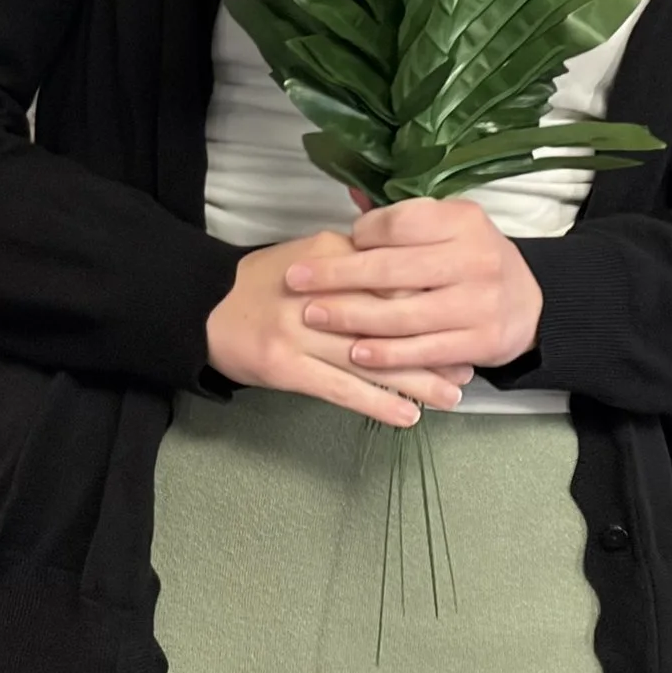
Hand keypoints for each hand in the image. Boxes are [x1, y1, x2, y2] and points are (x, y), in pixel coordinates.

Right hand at [205, 232, 466, 426]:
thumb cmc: (267, 284)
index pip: (392, 281)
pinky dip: (377, 403)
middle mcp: (317, 292)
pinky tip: (407, 416)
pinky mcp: (284, 366)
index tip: (463, 326)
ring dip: (415, 381)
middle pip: (388, 321)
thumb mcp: (312, 258)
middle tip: (467, 368)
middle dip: (433, 347)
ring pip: (370, 359)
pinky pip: (340, 388)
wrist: (204, 306)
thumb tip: (416, 284)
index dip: (431, 307)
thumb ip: (358, 266)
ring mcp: (298, 331)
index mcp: (330, 256)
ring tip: (451, 396)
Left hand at [288, 198, 543, 373]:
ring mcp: (479, 303)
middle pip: (393, 269)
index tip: (338, 242)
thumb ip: (405, 219)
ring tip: (316, 317)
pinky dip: (387, 355)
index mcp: (464, 221)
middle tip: (296, 282)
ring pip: (404, 315)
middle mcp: (475, 258)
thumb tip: (352, 200)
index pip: (400, 224)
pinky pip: (424, 350)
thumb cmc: (473, 260)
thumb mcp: (450, 226)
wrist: (529, 304)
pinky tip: (357, 353)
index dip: (363, 235)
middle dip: (338, 277)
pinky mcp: (480, 342)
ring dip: (353, 318)